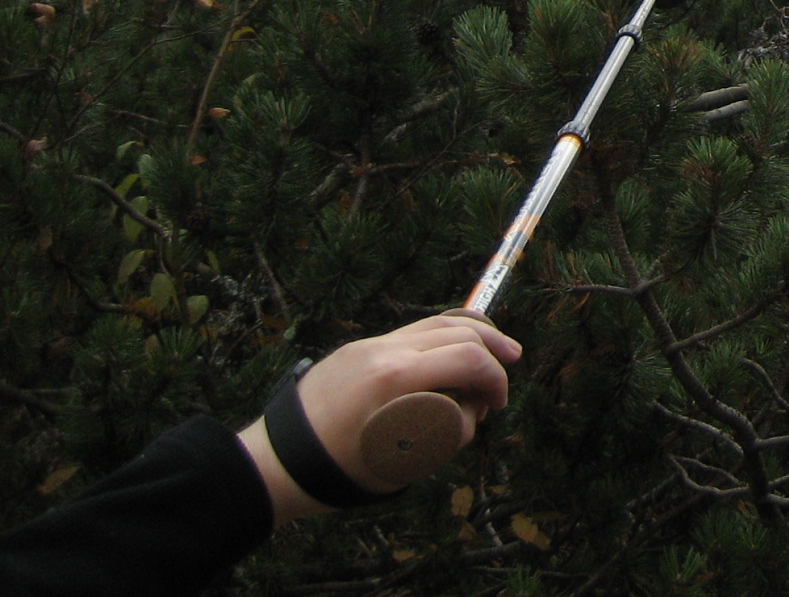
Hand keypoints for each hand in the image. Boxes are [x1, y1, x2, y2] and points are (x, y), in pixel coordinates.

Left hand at [237, 312, 521, 523]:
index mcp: (394, 376)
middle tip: (508, 370)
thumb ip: (447, 432)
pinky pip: (413, 330)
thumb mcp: (402, 462)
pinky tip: (456, 340)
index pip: (467, 357)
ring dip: (472, 332)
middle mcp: (385, 349)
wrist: (276, 460)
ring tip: (495, 347)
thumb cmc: (338, 470)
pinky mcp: (360, 348)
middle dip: (491, 350)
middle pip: (458, 330)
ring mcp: (370, 344)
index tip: (498, 404)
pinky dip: (443, 332)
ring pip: (437, 321)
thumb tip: (473, 408)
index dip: (494, 379)